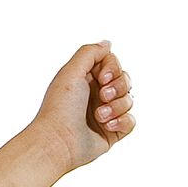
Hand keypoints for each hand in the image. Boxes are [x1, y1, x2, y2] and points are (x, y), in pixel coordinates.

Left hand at [33, 43, 136, 171]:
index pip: (113, 65)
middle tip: (103, 96)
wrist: (57, 142)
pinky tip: (107, 125)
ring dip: (117, 106)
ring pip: (129, 100)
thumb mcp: (71, 72)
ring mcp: (104, 115)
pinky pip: (131, 121)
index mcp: (85, 82)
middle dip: (118, 87)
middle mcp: (95, 97)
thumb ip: (89, 52)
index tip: (102, 78)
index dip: (113, 69)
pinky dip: (122, 121)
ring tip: (99, 115)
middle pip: (125, 80)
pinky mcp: (111, 132)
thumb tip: (107, 44)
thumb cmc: (60, 108)